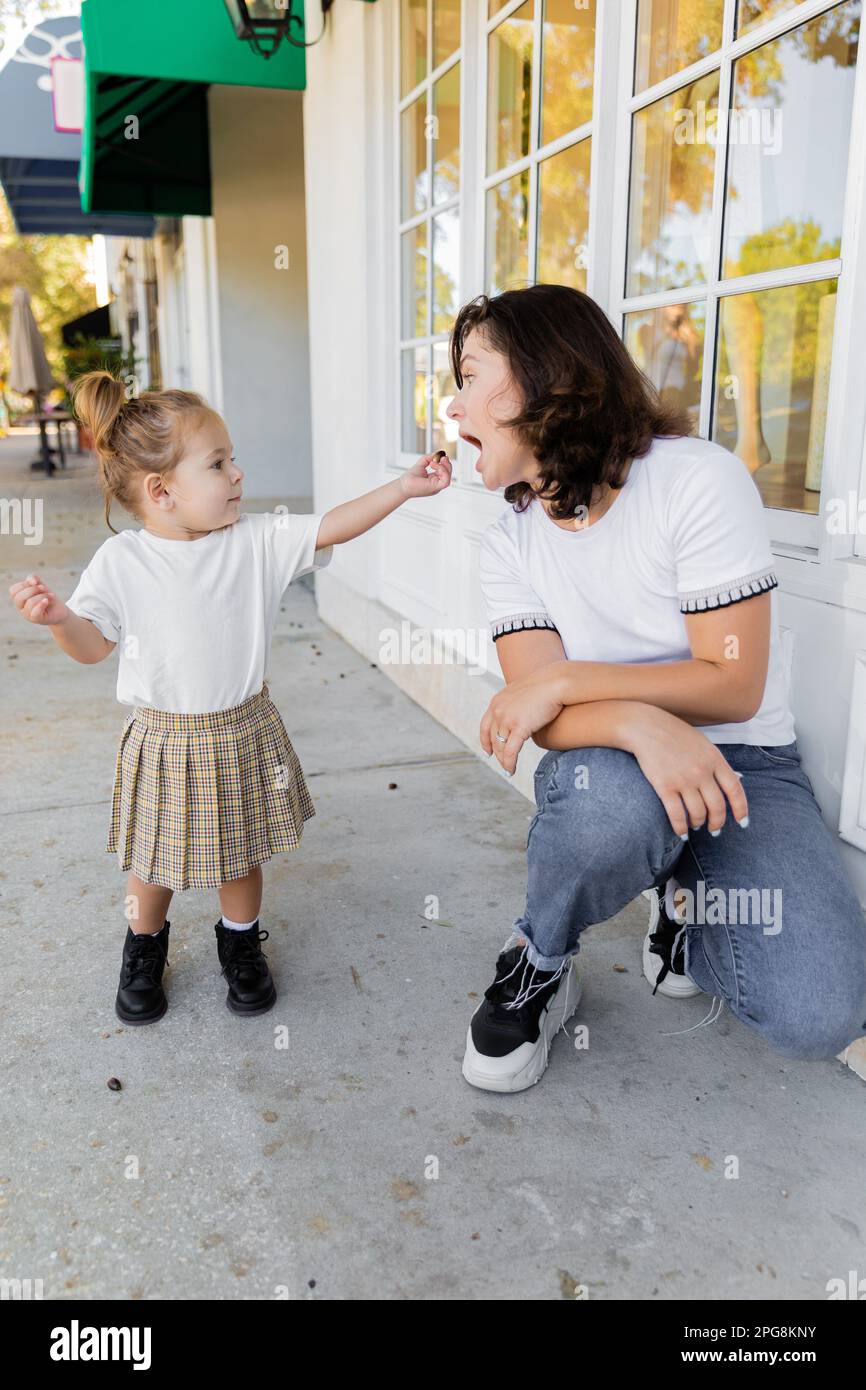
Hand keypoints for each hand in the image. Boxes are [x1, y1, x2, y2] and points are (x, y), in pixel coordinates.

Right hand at [9, 574, 69, 626]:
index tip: (36, 582)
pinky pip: (35, 612)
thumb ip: (34, 579)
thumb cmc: (48, 597)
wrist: (60, 610)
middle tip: (44, 588)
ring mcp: (28, 615)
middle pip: (19, 597)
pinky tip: (47, 600)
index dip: (24, 584)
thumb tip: (32, 581)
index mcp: (19, 598)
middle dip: (33, 589)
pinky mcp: (37, 619)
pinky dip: (42, 604)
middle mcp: (21, 608)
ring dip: (42, 595)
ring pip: (30, 602)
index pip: (13, 590)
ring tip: (51, 595)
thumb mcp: (41, 585)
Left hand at [399, 451, 452, 498]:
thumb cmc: (410, 478)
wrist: (402, 485)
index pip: (446, 472)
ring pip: (448, 477)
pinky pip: (445, 480)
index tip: (441, 456)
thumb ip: (429, 458)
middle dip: (447, 464)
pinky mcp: (435, 488)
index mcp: (435, 480)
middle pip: (449, 474)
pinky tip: (433, 465)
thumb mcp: (421, 464)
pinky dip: (442, 471)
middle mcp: (437, 484)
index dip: (445, 463)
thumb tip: (437, 454)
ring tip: (433, 462)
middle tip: (442, 457)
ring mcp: (436, 487)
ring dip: (443, 467)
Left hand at [480, 671, 564, 774]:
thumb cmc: (547, 686)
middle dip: (497, 753)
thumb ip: (518, 704)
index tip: (488, 751)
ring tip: (508, 770)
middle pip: (493, 738)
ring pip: (500, 747)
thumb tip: (522, 715)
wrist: (556, 682)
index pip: (485, 725)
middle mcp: (498, 710)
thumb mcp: (524, 693)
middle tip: (502, 764)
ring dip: (503, 761)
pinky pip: (510, 752)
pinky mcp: (519, 727)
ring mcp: (507, 718)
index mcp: (497, 701)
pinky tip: (511, 770)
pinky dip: (509, 763)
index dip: (485, 740)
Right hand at [620, 704, 748, 835]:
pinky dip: (680, 827)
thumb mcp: (704, 744)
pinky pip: (676, 814)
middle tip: (714, 829)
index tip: (742, 822)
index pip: (735, 790)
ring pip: (698, 813)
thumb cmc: (675, 734)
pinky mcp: (665, 786)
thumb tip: (736, 781)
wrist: (646, 727)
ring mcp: (683, 780)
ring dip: (698, 823)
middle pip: (717, 806)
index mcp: (715, 759)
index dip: (741, 809)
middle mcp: (702, 771)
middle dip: (717, 822)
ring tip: (696, 825)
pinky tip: (681, 832)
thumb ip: (718, 763)